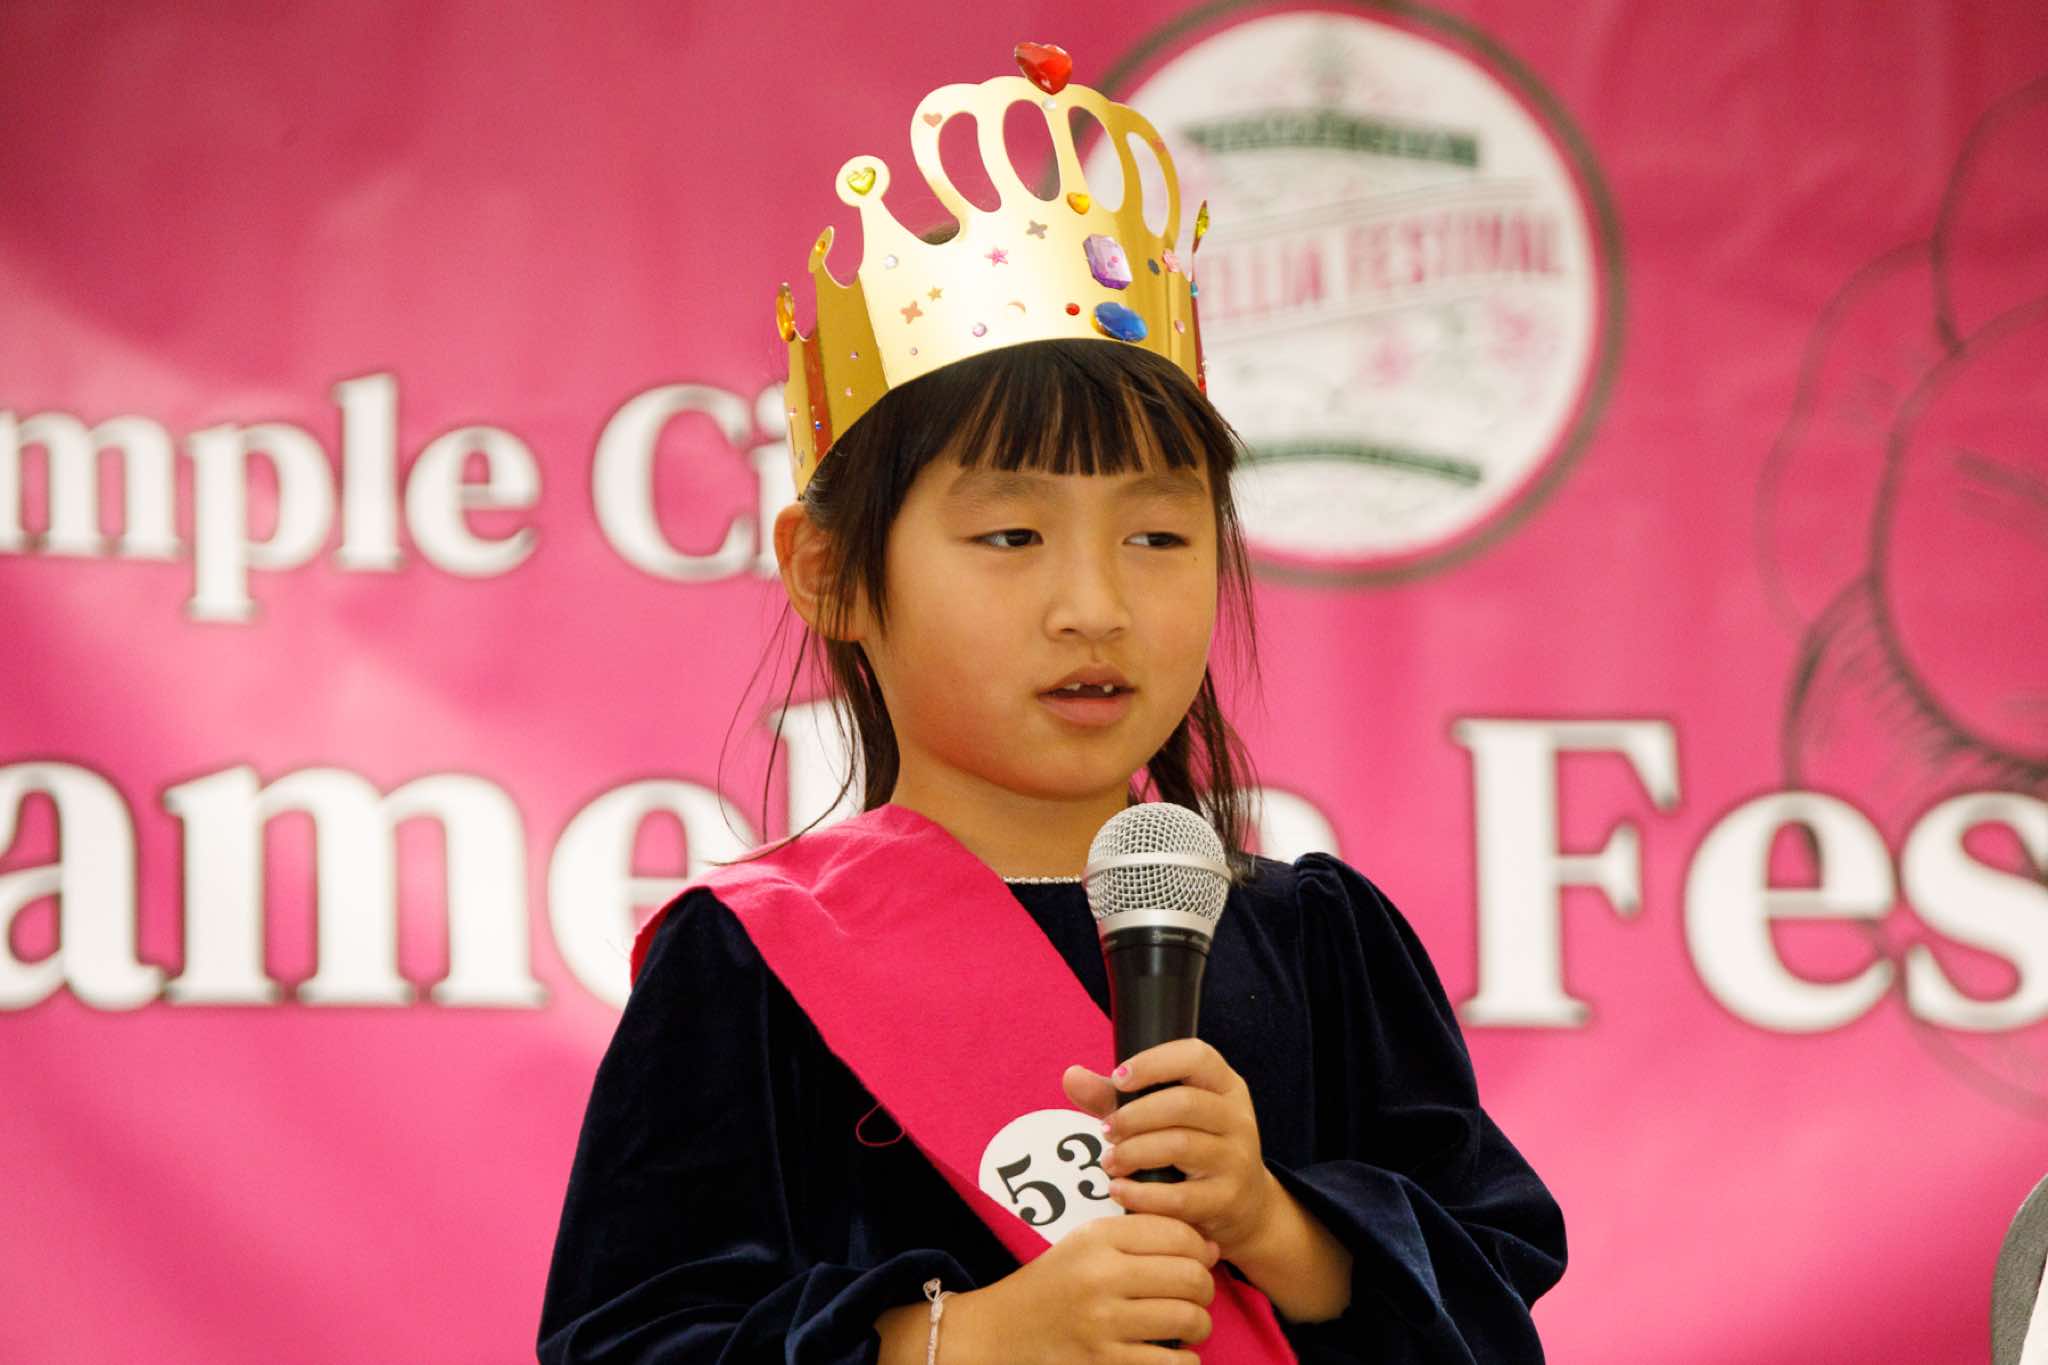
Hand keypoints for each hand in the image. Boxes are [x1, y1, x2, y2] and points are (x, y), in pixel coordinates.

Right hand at [936, 1213, 1216, 1364]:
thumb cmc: (1053, 1286)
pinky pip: (1174, 1364)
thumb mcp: (1086, 1243)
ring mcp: (1103, 1325)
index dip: (1200, 1248)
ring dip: (1199, 1325)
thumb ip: (1142, 1235)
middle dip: (1204, 1288)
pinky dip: (1186, 1361)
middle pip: (1191, 1276)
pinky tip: (1174, 1354)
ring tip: (1186, 1325)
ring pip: (1189, 1319)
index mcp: (1097, 1238)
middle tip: (1194, 1296)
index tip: (1197, 1259)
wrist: (1000, 1333)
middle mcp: (1101, 1277)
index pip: (1178, 1233)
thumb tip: (1209, 1248)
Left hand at [1063, 1039, 1283, 1261]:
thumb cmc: (1194, 1150)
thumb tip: (1071, 1076)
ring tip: (1110, 1161)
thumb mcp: (1166, 1116)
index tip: (1119, 1079)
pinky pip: (1180, 1196)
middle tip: (1106, 1130)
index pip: (1197, 1056)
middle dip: (1134, 1115)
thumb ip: (1116, 1097)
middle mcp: (1237, 1118)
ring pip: (1181, 1145)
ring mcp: (1236, 1159)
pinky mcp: (1227, 1199)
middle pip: (1183, 1103)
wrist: (1244, 1207)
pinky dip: (1142, 1194)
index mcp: (1224, 1085)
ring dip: (1134, 1152)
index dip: (1154, 1062)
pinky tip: (1120, 1190)